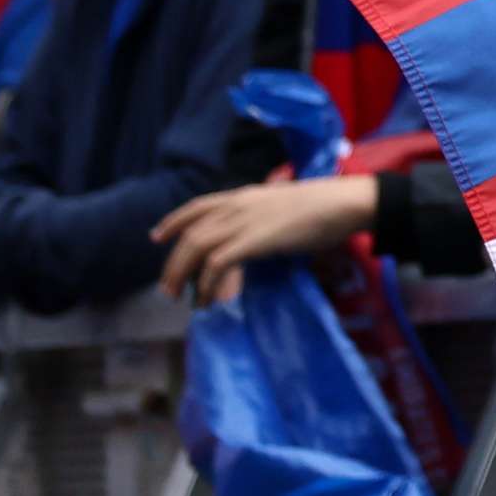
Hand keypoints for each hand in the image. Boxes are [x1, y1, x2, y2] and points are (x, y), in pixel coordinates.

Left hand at [153, 174, 379, 304]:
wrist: (339, 203)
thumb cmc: (319, 207)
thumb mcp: (279, 207)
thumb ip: (259, 219)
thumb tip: (251, 239)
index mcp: (242, 195)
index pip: (197, 206)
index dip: (173, 222)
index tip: (157, 237)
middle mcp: (236, 206)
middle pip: (191, 234)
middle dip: (174, 263)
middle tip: (168, 288)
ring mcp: (243, 222)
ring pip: (197, 247)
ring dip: (183, 275)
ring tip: (182, 298)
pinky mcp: (252, 241)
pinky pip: (216, 264)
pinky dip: (206, 284)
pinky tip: (207, 300)